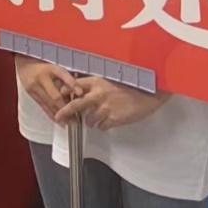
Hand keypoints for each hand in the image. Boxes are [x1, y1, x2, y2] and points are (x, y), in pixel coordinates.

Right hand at [16, 55, 77, 120]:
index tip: (81, 94)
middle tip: (76, 118)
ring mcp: (34, 86)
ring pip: (48, 103)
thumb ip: (67, 77)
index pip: (63, 76)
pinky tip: (57, 119)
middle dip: (66, 108)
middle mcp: (41, 78)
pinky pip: (42, 105)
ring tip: (69, 122)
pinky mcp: (30, 92)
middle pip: (55, 96)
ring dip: (59, 114)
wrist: (24, 61)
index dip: (72, 85)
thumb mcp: (56, 65)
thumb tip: (80, 91)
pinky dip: (50, 113)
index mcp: (50, 68)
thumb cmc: (43, 63)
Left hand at [54, 77, 168, 129]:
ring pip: (89, 120)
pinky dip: (103, 126)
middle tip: (58, 117)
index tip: (60, 98)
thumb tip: (82, 92)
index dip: (65, 93)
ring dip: (91, 121)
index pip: (73, 87)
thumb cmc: (131, 86)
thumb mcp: (110, 80)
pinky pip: (102, 126)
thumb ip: (96, 86)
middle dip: (64, 112)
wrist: (149, 94)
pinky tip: (110, 120)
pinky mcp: (113, 119)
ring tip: (98, 118)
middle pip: (75, 105)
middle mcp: (98, 94)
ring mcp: (105, 107)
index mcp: (96, 82)